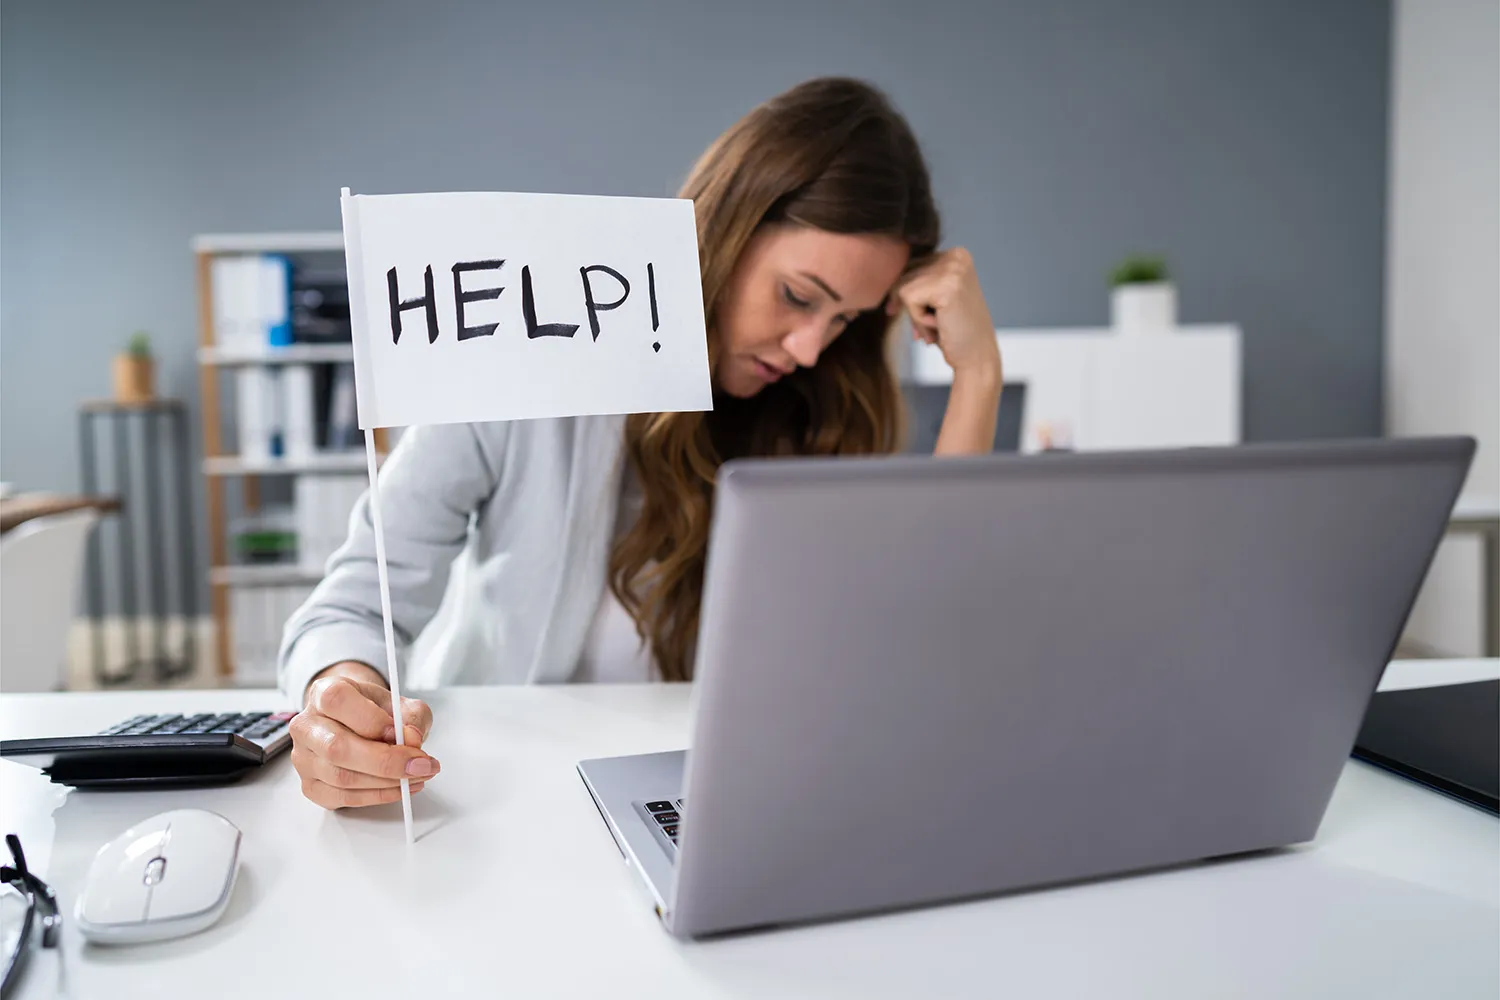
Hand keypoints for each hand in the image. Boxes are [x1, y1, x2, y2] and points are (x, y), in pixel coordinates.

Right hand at [290, 661, 438, 809]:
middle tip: (421, 764)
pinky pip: (344, 798)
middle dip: (386, 761)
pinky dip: (378, 796)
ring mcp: (303, 759)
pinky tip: (401, 787)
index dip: (371, 719)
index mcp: (323, 693)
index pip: (337, 701)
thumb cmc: (376, 712)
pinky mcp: (310, 786)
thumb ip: (411, 717)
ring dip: (387, 782)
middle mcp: (306, 726)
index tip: (403, 733)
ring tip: (418, 774)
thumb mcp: (401, 704)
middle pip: (337, 748)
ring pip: (341, 777)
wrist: (358, 722)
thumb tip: (412, 739)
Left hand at [890, 247, 1000, 379]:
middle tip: (934, 326)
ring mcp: (952, 268)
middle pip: (904, 273)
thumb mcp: (935, 298)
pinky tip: (939, 327)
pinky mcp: (945, 286)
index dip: (906, 292)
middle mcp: (956, 256)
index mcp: (957, 254)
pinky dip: (918, 320)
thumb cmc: (954, 331)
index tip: (919, 314)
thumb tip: (880, 275)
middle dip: (911, 305)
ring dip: (915, 315)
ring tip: (938, 327)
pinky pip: (908, 298)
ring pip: (903, 287)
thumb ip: (917, 280)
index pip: (910, 264)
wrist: (976, 358)